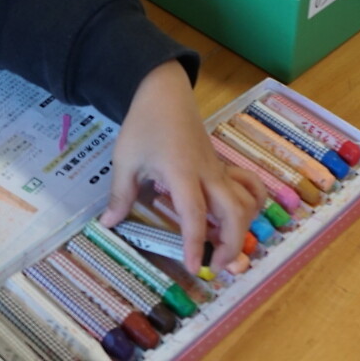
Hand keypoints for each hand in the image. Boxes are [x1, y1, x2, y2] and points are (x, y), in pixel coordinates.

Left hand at [101, 62, 262, 270]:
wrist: (165, 93)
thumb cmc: (144, 125)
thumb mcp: (125, 159)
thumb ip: (120, 194)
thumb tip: (109, 224)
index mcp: (182, 172)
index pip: (194, 213)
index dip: (194, 242)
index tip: (192, 267)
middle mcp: (208, 174)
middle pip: (233, 211)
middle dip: (230, 244)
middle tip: (213, 267)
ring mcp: (219, 170)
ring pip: (246, 201)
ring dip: (241, 228)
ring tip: (223, 248)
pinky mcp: (222, 168)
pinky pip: (247, 187)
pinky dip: (251, 204)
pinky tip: (237, 220)